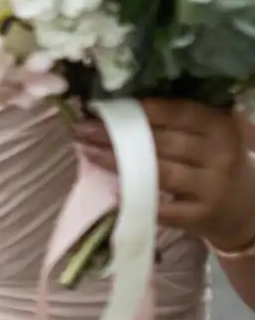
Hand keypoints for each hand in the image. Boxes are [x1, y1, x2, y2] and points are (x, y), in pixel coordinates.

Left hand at [77, 99, 254, 250]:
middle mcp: (221, 154)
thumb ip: (172, 120)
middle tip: (80, 129)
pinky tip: (115, 193)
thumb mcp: (205, 135)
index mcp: (218, 126)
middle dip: (116, 135)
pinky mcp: (203, 215)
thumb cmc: (210, 161)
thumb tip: (115, 104)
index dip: (135, 109)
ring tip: (87, 152)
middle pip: (161, 142)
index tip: (99, 106)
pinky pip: (166, 208)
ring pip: (160, 172)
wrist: (242, 208)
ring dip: (119, 163)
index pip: (174, 112)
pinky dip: (139, 199)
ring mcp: (214, 186)